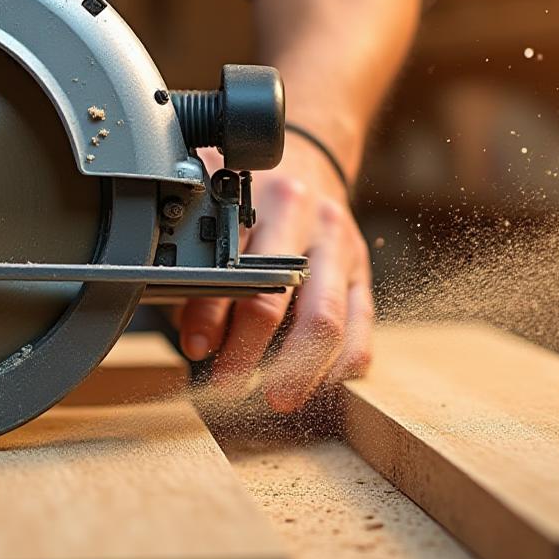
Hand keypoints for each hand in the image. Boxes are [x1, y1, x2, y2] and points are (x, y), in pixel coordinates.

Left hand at [177, 134, 373, 411]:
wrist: (311, 159)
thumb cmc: (253, 193)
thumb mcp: (219, 209)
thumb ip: (205, 263)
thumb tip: (196, 335)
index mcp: (265, 199)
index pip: (236, 264)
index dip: (212, 313)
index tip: (196, 347)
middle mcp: (309, 221)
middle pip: (286, 296)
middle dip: (254, 350)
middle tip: (230, 387)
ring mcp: (342, 248)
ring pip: (330, 319)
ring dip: (301, 370)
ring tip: (278, 399)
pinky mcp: (363, 273)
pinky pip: (362, 327)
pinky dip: (342, 365)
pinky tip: (319, 385)